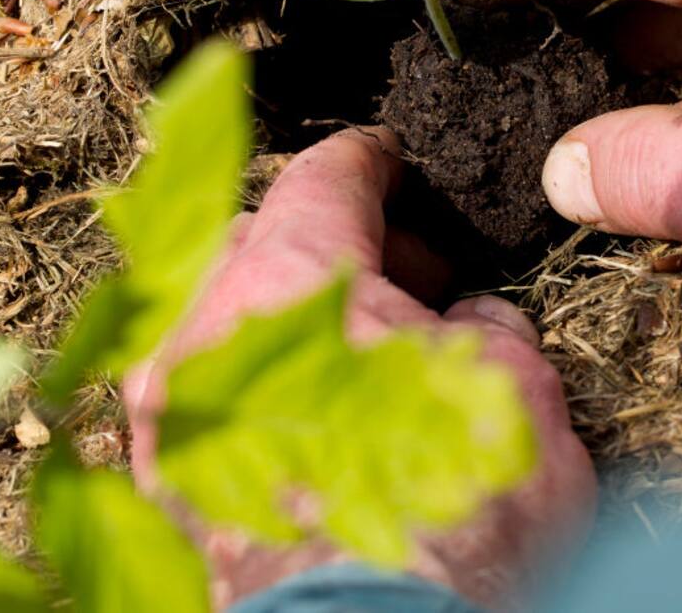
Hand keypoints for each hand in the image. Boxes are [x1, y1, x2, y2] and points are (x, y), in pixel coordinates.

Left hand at [125, 128, 594, 609]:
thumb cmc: (460, 521)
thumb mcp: (517, 386)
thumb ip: (483, 320)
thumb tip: (463, 317)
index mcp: (288, 281)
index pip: (323, 180)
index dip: (369, 161)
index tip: (388, 160)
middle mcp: (203, 332)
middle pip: (262, 239)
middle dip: (338, 243)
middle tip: (410, 276)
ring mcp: (169, 412)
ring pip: (227, 312)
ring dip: (298, 310)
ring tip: (370, 350)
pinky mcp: (164, 482)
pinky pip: (206, 387)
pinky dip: (262, 373)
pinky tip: (324, 409)